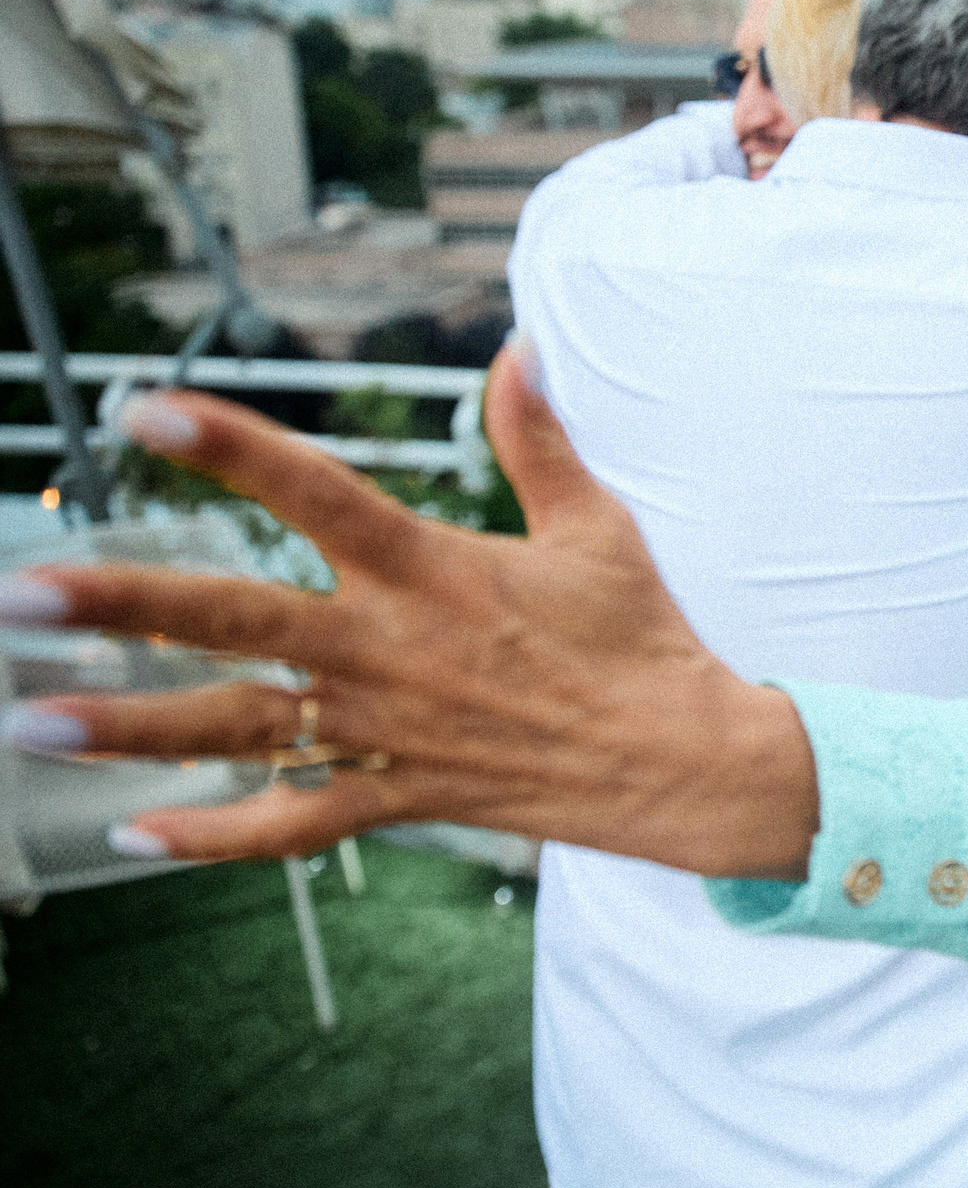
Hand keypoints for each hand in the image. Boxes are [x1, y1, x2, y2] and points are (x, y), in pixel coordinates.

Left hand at [0, 343, 819, 877]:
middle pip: (235, 620)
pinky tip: (133, 834)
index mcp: (433, 570)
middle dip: (122, 606)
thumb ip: (536, 440)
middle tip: (23, 596)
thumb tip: (517, 352)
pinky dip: (214, 835)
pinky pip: (292, 823)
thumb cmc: (640, 638)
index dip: (231, 449)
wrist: (681, 760)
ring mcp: (386, 728)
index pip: (316, 493)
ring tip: (30, 724)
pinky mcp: (398, 792)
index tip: (144, 411)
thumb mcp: (595, 527)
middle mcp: (390, 648)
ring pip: (236, 729)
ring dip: (129, 729)